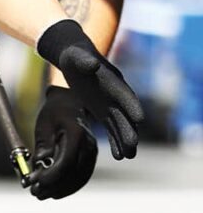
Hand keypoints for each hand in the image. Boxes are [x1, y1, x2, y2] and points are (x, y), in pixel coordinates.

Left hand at [26, 86, 97, 199]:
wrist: (71, 104)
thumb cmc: (54, 113)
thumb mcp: (44, 124)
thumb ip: (43, 144)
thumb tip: (40, 164)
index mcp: (77, 135)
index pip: (65, 162)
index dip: (50, 176)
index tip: (34, 182)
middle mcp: (89, 146)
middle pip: (72, 174)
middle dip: (52, 186)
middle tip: (34, 193)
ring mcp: (92, 153)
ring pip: (78, 179)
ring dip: (60, 190)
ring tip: (41, 195)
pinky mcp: (91, 159)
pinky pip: (82, 177)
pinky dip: (69, 186)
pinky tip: (55, 192)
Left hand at [36, 19, 142, 159]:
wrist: (74, 58)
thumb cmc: (76, 56)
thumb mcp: (77, 57)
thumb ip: (85, 62)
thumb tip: (92, 65)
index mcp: (114, 81)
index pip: (125, 95)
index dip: (131, 106)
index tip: (139, 118)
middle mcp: (116, 96)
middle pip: (125, 115)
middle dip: (129, 130)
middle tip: (132, 146)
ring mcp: (111, 105)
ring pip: (120, 125)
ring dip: (124, 140)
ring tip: (127, 156)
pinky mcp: (102, 111)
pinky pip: (111, 128)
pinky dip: (115, 141)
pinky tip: (118, 156)